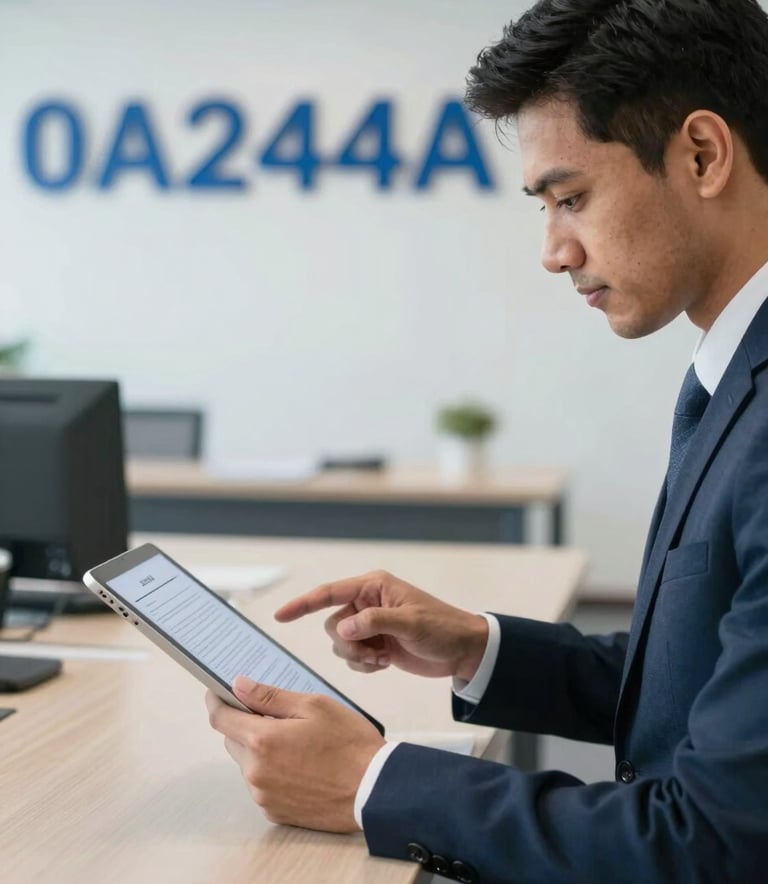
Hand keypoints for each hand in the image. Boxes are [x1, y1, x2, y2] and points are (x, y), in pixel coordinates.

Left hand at [206, 677, 384, 832]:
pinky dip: (272, 772)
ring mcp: (264, 796)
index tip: (217, 691)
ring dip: (261, 750)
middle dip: (246, 725)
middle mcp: (255, 772)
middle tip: (276, 716)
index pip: (221, 719)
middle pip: (233, 741)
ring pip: (248, 764)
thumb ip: (270, 696)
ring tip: (297, 743)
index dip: (217, 701)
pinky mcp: (275, 813)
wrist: (375, 790)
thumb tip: (237, 685)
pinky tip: (300, 766)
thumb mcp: (313, 706)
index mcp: (262, 741)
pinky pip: (262, 785)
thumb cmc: (348, 743)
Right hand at [274, 569, 488, 681]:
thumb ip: (374, 622)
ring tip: (383, 658)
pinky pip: (353, 658)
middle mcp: (368, 602)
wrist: (463, 651)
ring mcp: (371, 624)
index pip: (329, 593)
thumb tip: (343, 629)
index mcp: (374, 586)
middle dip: (348, 644)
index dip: (303, 604)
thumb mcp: (410, 623)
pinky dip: (365, 665)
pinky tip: (386, 662)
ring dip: (358, 657)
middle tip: (373, 652)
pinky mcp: (375, 644)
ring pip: (341, 644)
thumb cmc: (442, 628)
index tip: (280, 616)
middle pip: (333, 625)